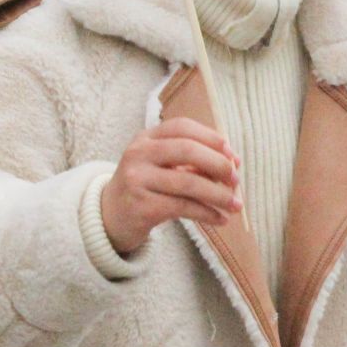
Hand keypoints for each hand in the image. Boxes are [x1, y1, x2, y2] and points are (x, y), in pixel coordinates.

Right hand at [99, 118, 240, 255]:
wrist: (111, 215)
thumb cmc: (148, 186)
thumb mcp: (163, 165)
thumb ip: (194, 159)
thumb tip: (234, 162)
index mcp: (146, 138)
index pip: (182, 127)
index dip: (211, 138)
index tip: (232, 155)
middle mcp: (138, 154)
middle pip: (187, 150)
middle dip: (218, 164)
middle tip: (236, 180)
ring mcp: (137, 179)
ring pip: (188, 182)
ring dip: (218, 195)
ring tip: (236, 205)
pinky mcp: (140, 206)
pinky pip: (182, 207)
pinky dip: (207, 213)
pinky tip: (220, 219)